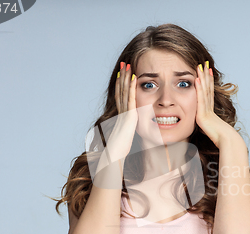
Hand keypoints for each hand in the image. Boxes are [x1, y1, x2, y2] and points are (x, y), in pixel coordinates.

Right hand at [93, 62, 137, 185]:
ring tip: (128, 64)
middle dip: (122, 76)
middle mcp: (121, 111)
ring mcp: (124, 112)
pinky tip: (135, 77)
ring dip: (126, 77)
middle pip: (121, 89)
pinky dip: (132, 87)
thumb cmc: (120, 150)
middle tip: (124, 62)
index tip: (124, 73)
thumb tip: (133, 130)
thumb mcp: (127, 136)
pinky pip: (130, 98)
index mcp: (122, 115)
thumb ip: (129, 130)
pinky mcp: (128, 115)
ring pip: (124, 91)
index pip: (122, 95)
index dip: (122, 83)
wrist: (114, 155)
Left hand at [194, 61, 236, 147]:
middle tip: (205, 63)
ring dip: (202, 77)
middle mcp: (209, 107)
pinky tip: (197, 79)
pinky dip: (199, 88)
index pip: (208, 92)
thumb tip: (205, 128)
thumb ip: (207, 127)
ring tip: (200, 66)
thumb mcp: (211, 130)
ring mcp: (207, 108)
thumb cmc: (220, 138)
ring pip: (204, 90)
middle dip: (206, 75)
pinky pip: (200, 98)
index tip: (208, 71)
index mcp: (210, 110)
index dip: (208, 81)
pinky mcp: (203, 112)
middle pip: (207, 87)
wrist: (226, 140)